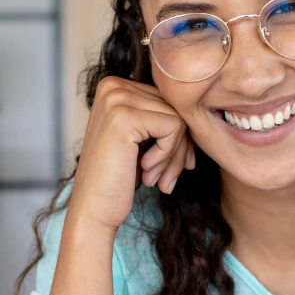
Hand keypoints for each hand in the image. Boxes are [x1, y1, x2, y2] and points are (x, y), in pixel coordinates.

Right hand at [69, 76, 194, 234]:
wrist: (93, 208)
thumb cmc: (119, 177)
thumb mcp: (143, 140)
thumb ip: (162, 118)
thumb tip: (201, 114)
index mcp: (114, 86)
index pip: (167, 101)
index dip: (177, 136)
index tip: (171, 166)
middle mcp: (113, 86)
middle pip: (175, 108)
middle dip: (179, 148)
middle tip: (166, 178)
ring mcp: (116, 98)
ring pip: (178, 118)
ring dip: (175, 156)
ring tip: (159, 179)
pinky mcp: (124, 117)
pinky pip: (174, 127)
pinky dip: (168, 155)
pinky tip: (148, 172)